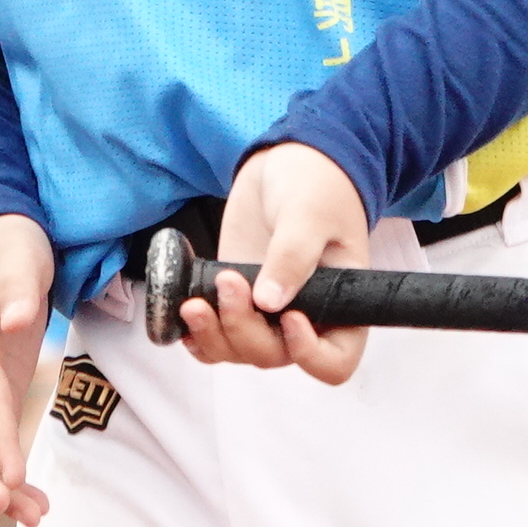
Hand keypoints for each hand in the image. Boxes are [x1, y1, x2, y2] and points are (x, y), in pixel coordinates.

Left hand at [181, 140, 371, 383]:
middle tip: (229, 281)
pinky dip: (197, 335)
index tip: (289, 317)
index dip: (310, 354)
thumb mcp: (310, 214)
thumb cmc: (317, 185)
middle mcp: (307, 318)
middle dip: (245, 329)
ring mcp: (268, 313)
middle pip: (275, 355)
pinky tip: (185, 313)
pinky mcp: (236, 302)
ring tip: (195, 302)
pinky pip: (215, 338)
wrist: (285, 167)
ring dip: (214, 334)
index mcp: (342, 304)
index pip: (336, 360)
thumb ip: (293, 255)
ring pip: (240, 351)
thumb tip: (269, 302)